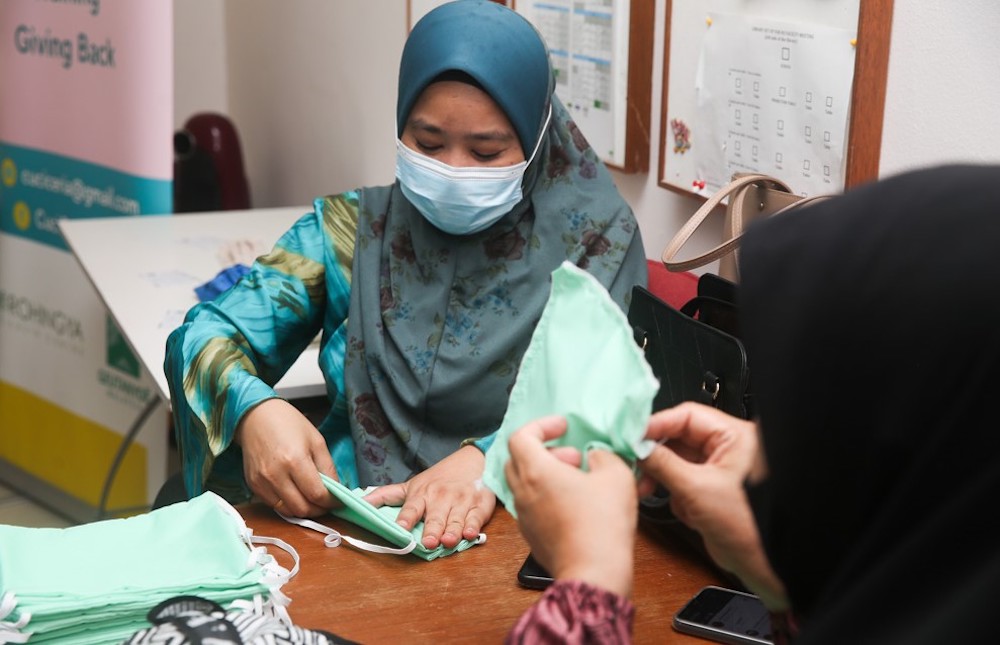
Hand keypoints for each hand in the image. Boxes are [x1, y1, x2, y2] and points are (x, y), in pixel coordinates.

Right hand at [235, 398, 337, 517]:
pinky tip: (294, 493)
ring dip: (303, 510)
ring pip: (288, 512)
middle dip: (319, 510)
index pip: (317, 495)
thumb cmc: (288, 424)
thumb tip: (336, 491)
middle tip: (326, 503)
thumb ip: (328, 468)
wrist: (256, 417)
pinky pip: (274, 505)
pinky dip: (287, 504)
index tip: (338, 501)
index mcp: (295, 460)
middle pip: (302, 508)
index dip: (332, 502)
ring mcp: (262, 482)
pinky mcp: (253, 485)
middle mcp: (276, 474)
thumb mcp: (317, 441)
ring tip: (311, 499)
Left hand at [362, 445, 494, 549]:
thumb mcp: (412, 485)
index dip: (406, 519)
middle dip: (431, 530)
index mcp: (422, 494)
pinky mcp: (480, 505)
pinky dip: (473, 526)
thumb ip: (386, 495)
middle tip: (427, 542)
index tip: (400, 528)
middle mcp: (441, 498)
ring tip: (447, 541)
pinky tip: (470, 533)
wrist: (473, 460)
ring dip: (452, 531)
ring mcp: (461, 501)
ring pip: (455, 520)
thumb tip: (358, 502)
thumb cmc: (439, 478)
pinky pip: (476, 518)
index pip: (411, 508)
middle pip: (435, 518)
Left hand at [505, 416, 636, 597]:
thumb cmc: (603, 522)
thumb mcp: (616, 475)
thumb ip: (603, 455)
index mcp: (535, 472)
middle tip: (574, 456)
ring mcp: (524, 517)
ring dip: (546, 473)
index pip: (520, 436)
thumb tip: (595, 457)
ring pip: (523, 483)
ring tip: (578, 480)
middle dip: (544, 450)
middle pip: (517, 458)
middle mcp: (522, 492)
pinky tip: (575, 504)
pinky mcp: (531, 536)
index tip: (563, 427)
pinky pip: (532, 505)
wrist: (594, 572)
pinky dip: (547, 495)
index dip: (541, 425)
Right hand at [640, 402, 787, 609]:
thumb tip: (638, 447)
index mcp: (735, 437)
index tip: (632, 435)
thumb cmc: (749, 526)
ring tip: (646, 488)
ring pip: (678, 461)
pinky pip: (682, 480)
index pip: (688, 417)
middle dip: (657, 454)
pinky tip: (680, 507)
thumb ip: (663, 464)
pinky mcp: (711, 489)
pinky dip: (674, 493)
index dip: (658, 424)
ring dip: (662, 476)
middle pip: (680, 438)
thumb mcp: (697, 489)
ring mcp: (719, 470)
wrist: (763, 565)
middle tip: (634, 462)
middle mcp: (728, 449)